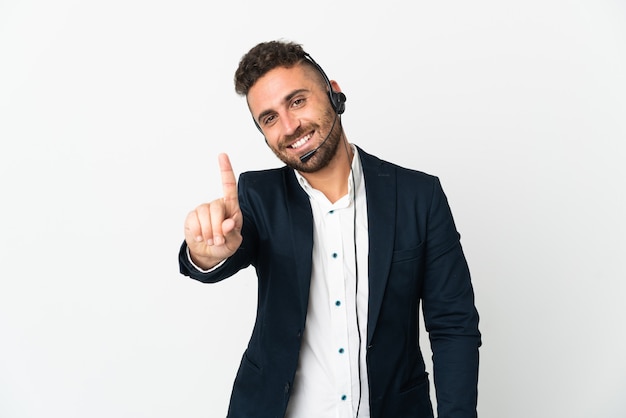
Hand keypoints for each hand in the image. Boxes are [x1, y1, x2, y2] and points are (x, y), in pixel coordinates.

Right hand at [184, 153, 242, 269]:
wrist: (209, 252)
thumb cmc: (225, 244)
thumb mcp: (233, 242)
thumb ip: (232, 233)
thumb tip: (228, 224)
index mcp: (231, 207)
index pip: (228, 186)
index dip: (225, 170)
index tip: (222, 155)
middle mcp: (217, 205)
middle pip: (216, 207)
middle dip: (218, 227)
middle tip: (218, 240)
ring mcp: (203, 210)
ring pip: (204, 213)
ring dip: (208, 231)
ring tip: (210, 241)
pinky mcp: (192, 216)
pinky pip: (194, 221)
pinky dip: (199, 232)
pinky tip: (201, 237)